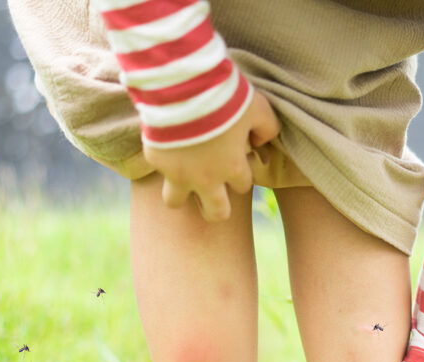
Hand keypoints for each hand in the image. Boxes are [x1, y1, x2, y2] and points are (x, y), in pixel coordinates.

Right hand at [142, 89, 279, 220]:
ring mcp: (178, 173)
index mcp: (234, 169)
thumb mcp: (258, 107)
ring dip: (180, 193)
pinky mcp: (156, 160)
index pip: (243, 186)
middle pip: (216, 213)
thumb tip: (261, 141)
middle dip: (216, 209)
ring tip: (181, 175)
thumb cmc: (225, 97)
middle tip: (212, 193)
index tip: (234, 158)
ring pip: (175, 202)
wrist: (185, 85)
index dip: (240, 173)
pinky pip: (158, 169)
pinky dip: (162, 160)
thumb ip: (267, 127)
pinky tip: (166, 143)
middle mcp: (207, 179)